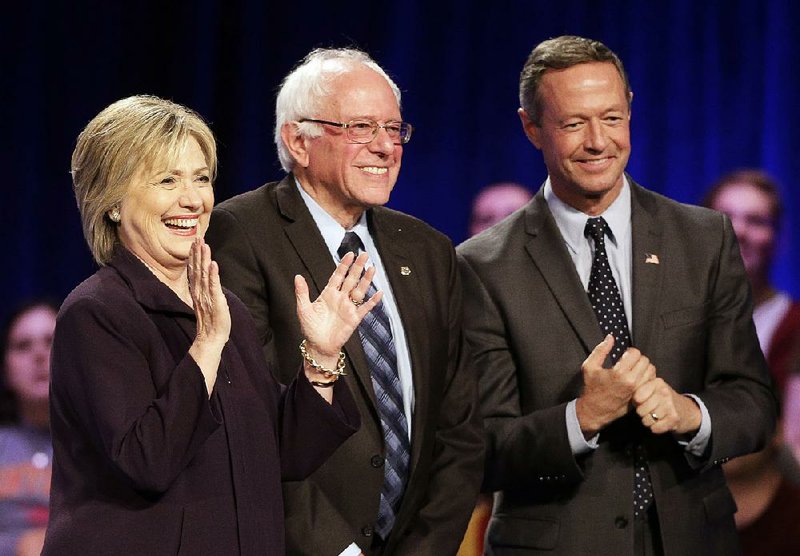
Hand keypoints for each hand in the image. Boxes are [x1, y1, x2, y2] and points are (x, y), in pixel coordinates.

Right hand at [189, 238, 230, 346]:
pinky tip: (213, 264)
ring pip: (204, 274)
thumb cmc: (210, 321)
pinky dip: (213, 275)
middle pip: (197, 268)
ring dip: (204, 259)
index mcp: (197, 291)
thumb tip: (204, 280)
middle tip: (197, 237)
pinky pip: (213, 286)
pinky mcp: (215, 301)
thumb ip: (204, 290)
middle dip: (197, 252)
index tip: (193, 243)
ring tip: (204, 245)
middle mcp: (200, 291)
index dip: (194, 256)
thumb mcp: (206, 302)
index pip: (194, 270)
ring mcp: (207, 295)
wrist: (211, 337)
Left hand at [295, 252, 382, 367]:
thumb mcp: (303, 309)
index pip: (338, 276)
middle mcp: (340, 298)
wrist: (318, 346)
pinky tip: (379, 293)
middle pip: (351, 279)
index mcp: (328, 294)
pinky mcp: (354, 318)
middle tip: (364, 255)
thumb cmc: (310, 329)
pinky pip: (365, 308)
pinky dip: (373, 301)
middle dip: (358, 267)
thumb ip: (302, 293)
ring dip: (366, 280)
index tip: (349, 254)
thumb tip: (297, 276)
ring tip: (372, 269)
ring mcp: (348, 307)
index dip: (344, 265)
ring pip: (360, 290)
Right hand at [576, 335, 655, 436]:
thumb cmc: (591, 388)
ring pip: (651, 371)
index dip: (630, 351)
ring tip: (634, 369)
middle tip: (629, 361)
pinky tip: (637, 377)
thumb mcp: (589, 367)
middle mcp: (631, 382)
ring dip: (643, 367)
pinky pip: (651, 381)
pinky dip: (646, 376)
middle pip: (645, 361)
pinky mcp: (640, 395)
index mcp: (619, 373)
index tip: (623, 355)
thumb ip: (600, 350)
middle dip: (638, 358)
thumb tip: (610, 337)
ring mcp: (637, 390)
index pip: (636, 353)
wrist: (595, 410)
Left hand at [632, 378, 701, 434]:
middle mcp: (664, 392)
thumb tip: (626, 394)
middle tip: (649, 411)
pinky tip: (660, 423)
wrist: (688, 411)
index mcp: (657, 383)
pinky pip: (655, 428)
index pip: (637, 397)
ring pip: (646, 420)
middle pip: (640, 410)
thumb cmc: (664, 400)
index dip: (637, 402)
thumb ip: (641, 389)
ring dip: (648, 421)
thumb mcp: (654, 389)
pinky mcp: (674, 419)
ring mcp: (670, 405)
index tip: (642, 402)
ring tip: (655, 417)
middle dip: (642, 413)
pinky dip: (655, 428)